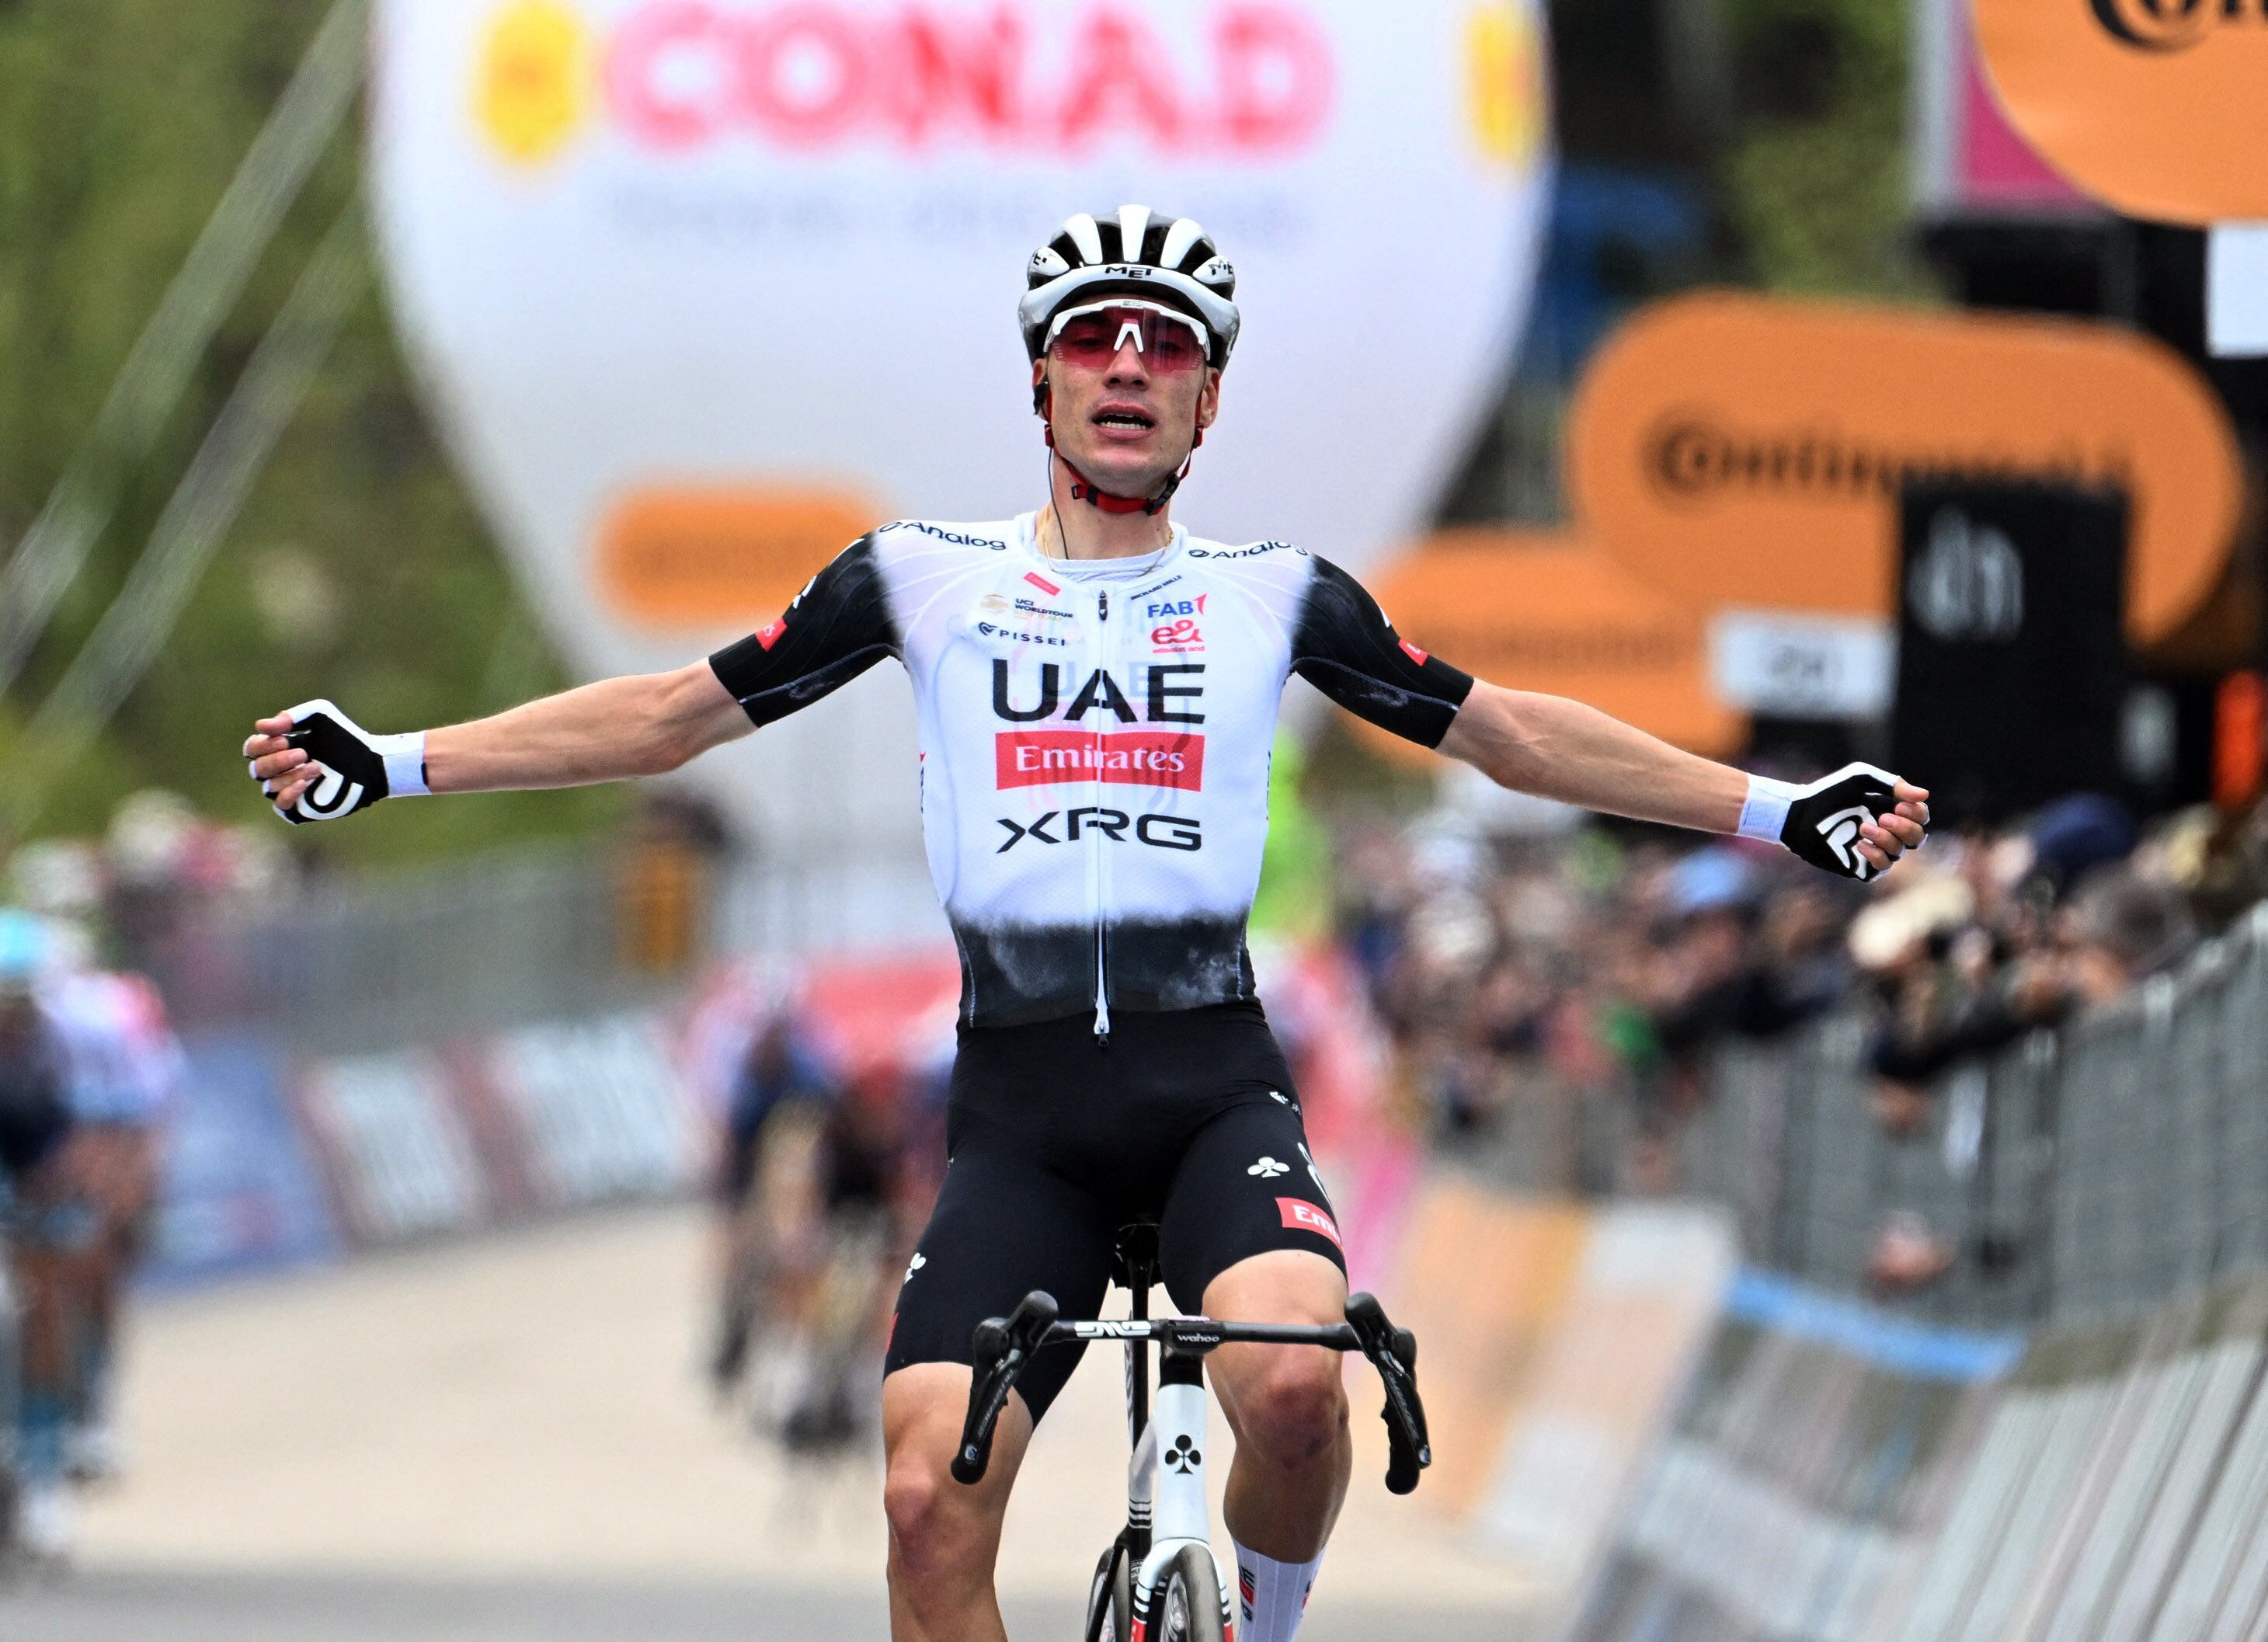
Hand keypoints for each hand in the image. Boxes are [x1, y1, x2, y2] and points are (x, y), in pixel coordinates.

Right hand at [242, 699, 416, 824]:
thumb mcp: (320, 716)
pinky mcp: (301, 808)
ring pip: (269, 786)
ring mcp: (289, 790)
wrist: (371, 762)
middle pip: (257, 769)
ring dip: (290, 775)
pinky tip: (304, 784)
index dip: (261, 746)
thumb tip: (260, 727)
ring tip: (316, 767)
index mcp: (279, 748)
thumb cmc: (345, 737)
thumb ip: (291, 717)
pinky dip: (288, 793)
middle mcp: (281, 770)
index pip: (252, 749)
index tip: (284, 739)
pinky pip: (280, 806)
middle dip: (277, 760)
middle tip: (303, 753)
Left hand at [1778, 763, 1929, 881]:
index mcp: (1890, 809)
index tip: (1899, 804)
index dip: (1917, 813)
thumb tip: (1925, 795)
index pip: (1921, 817)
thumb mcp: (1862, 779)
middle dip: (1906, 828)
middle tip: (1884, 817)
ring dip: (1887, 839)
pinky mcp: (1860, 865)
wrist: (1799, 813)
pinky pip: (1882, 868)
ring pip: (1899, 852)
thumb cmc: (1829, 793)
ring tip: (1864, 827)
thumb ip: (1892, 785)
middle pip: (1917, 838)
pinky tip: (1860, 845)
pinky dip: (1876, 856)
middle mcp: (1886, 831)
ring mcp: (1874, 849)